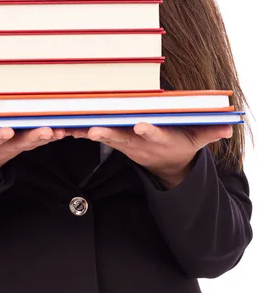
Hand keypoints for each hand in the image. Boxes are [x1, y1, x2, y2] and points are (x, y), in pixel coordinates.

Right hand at [0, 122, 67, 187]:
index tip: (6, 130)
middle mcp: (3, 146)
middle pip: (20, 141)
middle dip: (33, 137)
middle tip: (46, 131)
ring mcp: (15, 146)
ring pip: (33, 141)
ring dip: (47, 136)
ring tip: (61, 129)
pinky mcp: (23, 143)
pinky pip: (40, 139)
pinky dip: (53, 135)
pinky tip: (66, 129)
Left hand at [68, 122, 233, 185]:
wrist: (166, 166)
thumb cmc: (180, 145)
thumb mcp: (196, 140)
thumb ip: (209, 132)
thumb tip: (228, 127)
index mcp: (159, 138)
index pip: (154, 134)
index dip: (148, 130)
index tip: (141, 125)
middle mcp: (139, 142)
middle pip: (122, 137)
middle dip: (108, 134)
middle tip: (93, 130)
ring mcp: (125, 143)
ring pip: (104, 136)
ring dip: (86, 132)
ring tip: (71, 127)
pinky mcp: (114, 141)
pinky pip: (94, 135)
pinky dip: (79, 131)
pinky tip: (65, 126)